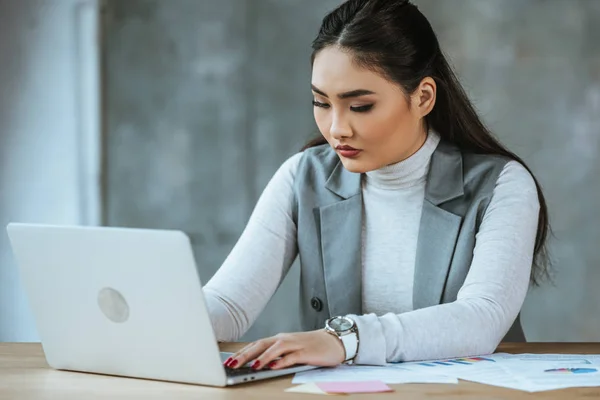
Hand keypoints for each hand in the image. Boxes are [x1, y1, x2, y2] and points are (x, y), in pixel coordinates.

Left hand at [223, 330, 345, 370]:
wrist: (334, 341)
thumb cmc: (311, 346)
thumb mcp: (290, 349)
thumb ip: (275, 355)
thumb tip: (256, 365)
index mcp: (279, 339)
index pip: (256, 344)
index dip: (242, 352)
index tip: (228, 361)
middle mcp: (285, 339)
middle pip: (262, 345)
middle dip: (245, 355)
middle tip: (232, 364)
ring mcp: (296, 345)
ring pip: (276, 348)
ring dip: (262, 357)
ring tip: (251, 366)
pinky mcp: (307, 352)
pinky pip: (292, 356)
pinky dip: (282, 361)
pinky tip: (273, 367)